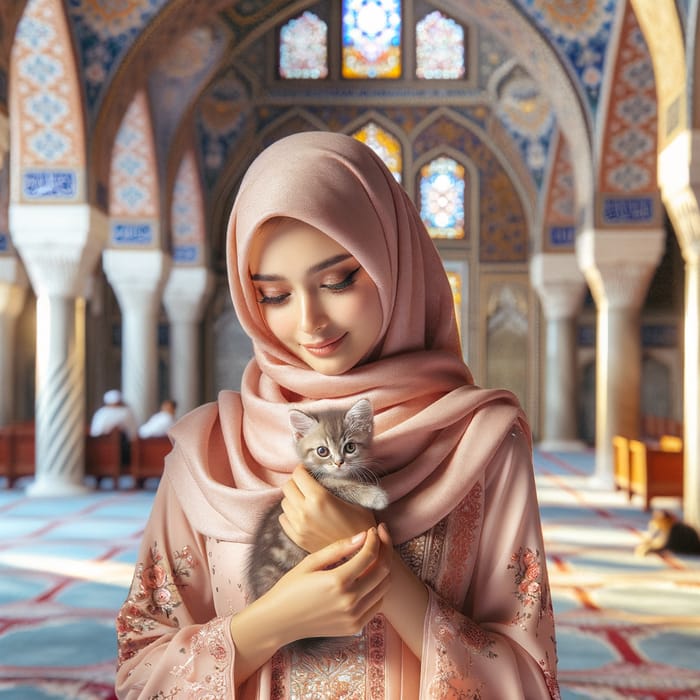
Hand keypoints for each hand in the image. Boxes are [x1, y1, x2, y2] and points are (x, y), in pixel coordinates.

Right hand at [269, 527, 391, 642]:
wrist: (279, 622)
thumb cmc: (290, 588)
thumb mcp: (310, 562)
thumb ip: (338, 548)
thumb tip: (363, 535)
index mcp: (337, 582)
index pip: (370, 555)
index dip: (376, 539)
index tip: (373, 529)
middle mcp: (349, 601)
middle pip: (383, 570)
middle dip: (386, 548)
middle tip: (381, 536)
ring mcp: (354, 617)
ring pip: (384, 587)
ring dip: (384, 567)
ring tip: (376, 553)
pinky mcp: (355, 627)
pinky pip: (378, 603)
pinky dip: (378, 587)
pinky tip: (369, 575)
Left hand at [279, 465, 377, 551]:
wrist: (360, 554)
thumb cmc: (361, 523)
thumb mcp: (355, 498)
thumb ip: (337, 483)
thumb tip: (324, 472)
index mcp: (319, 498)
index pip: (298, 474)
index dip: (303, 469)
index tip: (309, 470)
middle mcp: (305, 511)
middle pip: (288, 486)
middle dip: (297, 482)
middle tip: (307, 483)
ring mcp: (299, 526)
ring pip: (284, 502)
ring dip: (293, 498)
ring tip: (306, 499)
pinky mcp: (297, 538)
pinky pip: (283, 519)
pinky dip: (290, 514)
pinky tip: (302, 514)